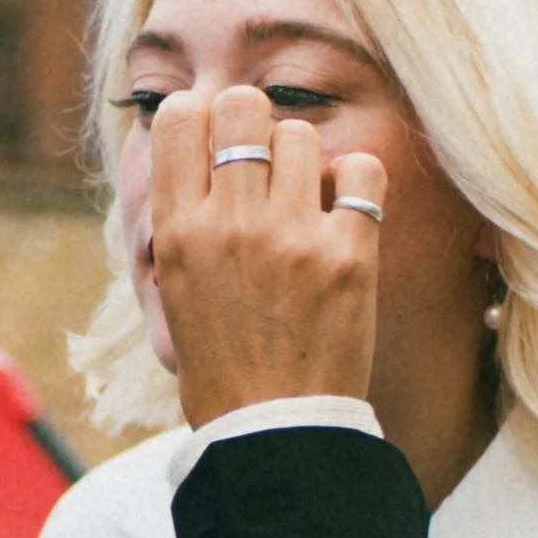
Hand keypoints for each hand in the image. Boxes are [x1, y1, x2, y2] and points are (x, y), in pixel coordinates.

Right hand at [149, 87, 384, 428]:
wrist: (273, 430)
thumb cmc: (221, 364)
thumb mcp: (176, 288)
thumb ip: (186, 220)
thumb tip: (200, 156)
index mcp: (177, 232)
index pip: (179, 118)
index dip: (201, 119)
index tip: (216, 142)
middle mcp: (228, 223)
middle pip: (241, 106)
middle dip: (253, 123)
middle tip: (265, 160)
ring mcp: (290, 235)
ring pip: (299, 133)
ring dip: (304, 159)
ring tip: (306, 199)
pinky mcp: (349, 253)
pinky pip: (360, 170)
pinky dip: (356, 183)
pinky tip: (344, 213)